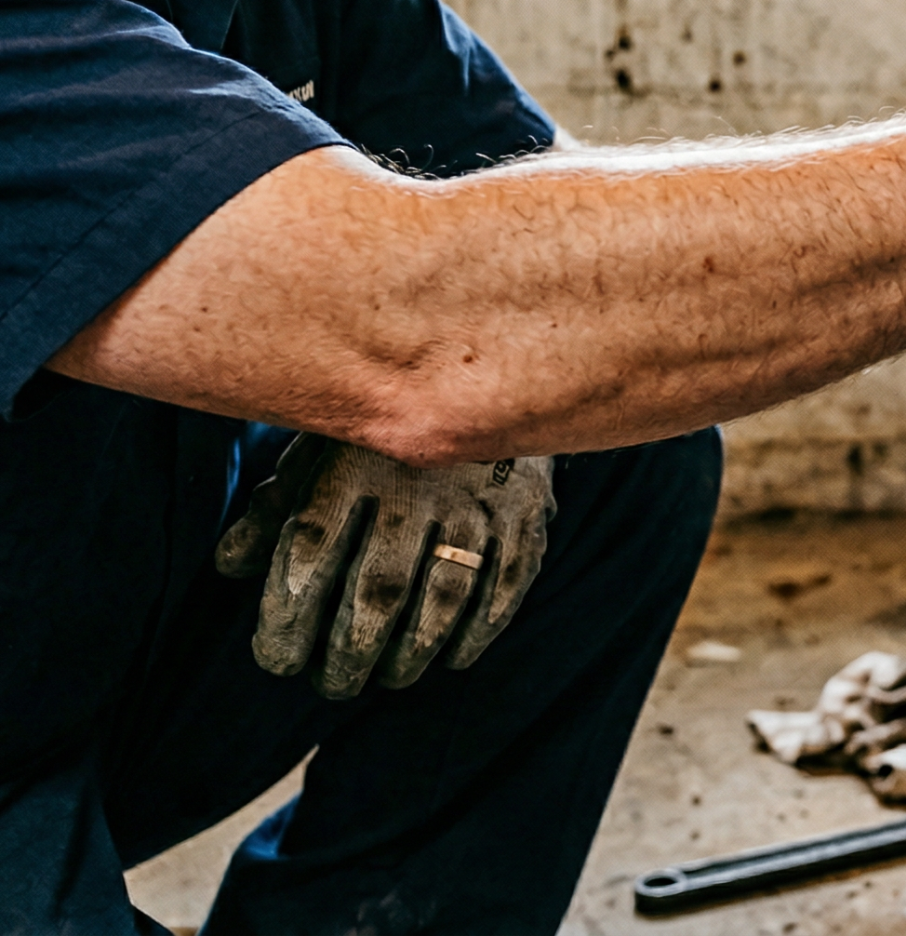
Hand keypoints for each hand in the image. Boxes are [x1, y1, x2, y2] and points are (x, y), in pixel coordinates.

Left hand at [214, 435, 555, 698]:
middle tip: (332, 685)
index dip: (287, 616)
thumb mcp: (320, 448)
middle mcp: (415, 486)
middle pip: (378, 590)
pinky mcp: (524, 512)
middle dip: (349, 652)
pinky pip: (505, 584)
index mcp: (353, 465)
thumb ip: (275, 506)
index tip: (275, 660)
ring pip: (443, 596)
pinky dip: (480, 629)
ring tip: (388, 677)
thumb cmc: (385, 427)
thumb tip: (231, 566)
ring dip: (412, 652)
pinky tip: (453, 656)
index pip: (309, 553)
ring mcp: (476, 501)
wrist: (491, 371)